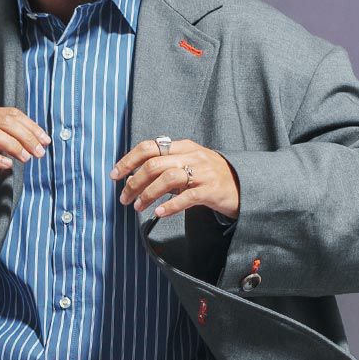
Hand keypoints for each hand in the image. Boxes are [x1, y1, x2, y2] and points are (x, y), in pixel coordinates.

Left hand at [109, 137, 239, 220]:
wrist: (243, 185)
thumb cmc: (210, 176)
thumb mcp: (189, 163)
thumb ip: (167, 164)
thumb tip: (136, 175)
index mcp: (183, 147)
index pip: (149, 147)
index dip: (128, 160)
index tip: (115, 175)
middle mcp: (192, 156)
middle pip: (154, 164)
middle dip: (134, 182)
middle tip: (124, 198)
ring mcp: (202, 173)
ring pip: (168, 178)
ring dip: (148, 194)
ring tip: (137, 207)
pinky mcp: (210, 190)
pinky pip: (187, 197)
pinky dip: (170, 205)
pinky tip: (158, 212)